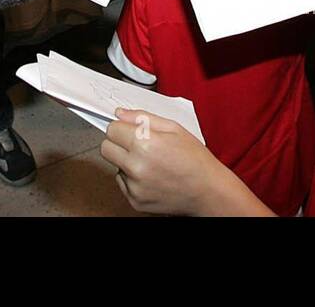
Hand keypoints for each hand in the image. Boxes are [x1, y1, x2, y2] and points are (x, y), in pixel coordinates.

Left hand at [102, 110, 269, 215]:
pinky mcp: (135, 201)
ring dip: (126, 161)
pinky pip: (123, 183)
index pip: (112, 129)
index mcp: (145, 144)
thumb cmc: (195, 160)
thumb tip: (120, 114)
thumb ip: (143, 118)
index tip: (129, 130)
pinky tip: (152, 176)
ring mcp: (135, 186)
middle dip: (118, 143)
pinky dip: (132, 178)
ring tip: (150, 163)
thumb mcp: (174, 128)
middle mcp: (136, 167)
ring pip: (114, 165)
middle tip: (136, 145)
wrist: (208, 192)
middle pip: (106, 148)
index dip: (121, 127)